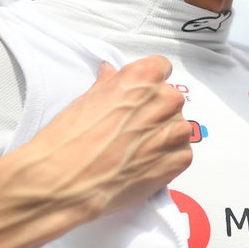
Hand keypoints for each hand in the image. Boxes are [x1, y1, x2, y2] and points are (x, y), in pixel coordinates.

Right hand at [0, 56, 192, 247]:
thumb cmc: (70, 137)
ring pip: (178, 127)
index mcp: (143, 78)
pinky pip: (182, 153)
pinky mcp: (180, 159)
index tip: (137, 96)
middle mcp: (165, 100)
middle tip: (130, 129)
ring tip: (134, 150)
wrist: (66, 179)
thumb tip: (112, 73)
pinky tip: (142, 165)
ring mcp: (176, 131)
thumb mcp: (86, 100)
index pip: (160, 68)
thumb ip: (109, 84)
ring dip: (163, 136)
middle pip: (170, 99)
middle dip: (154, 111)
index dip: (147, 83)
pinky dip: (167, 159)